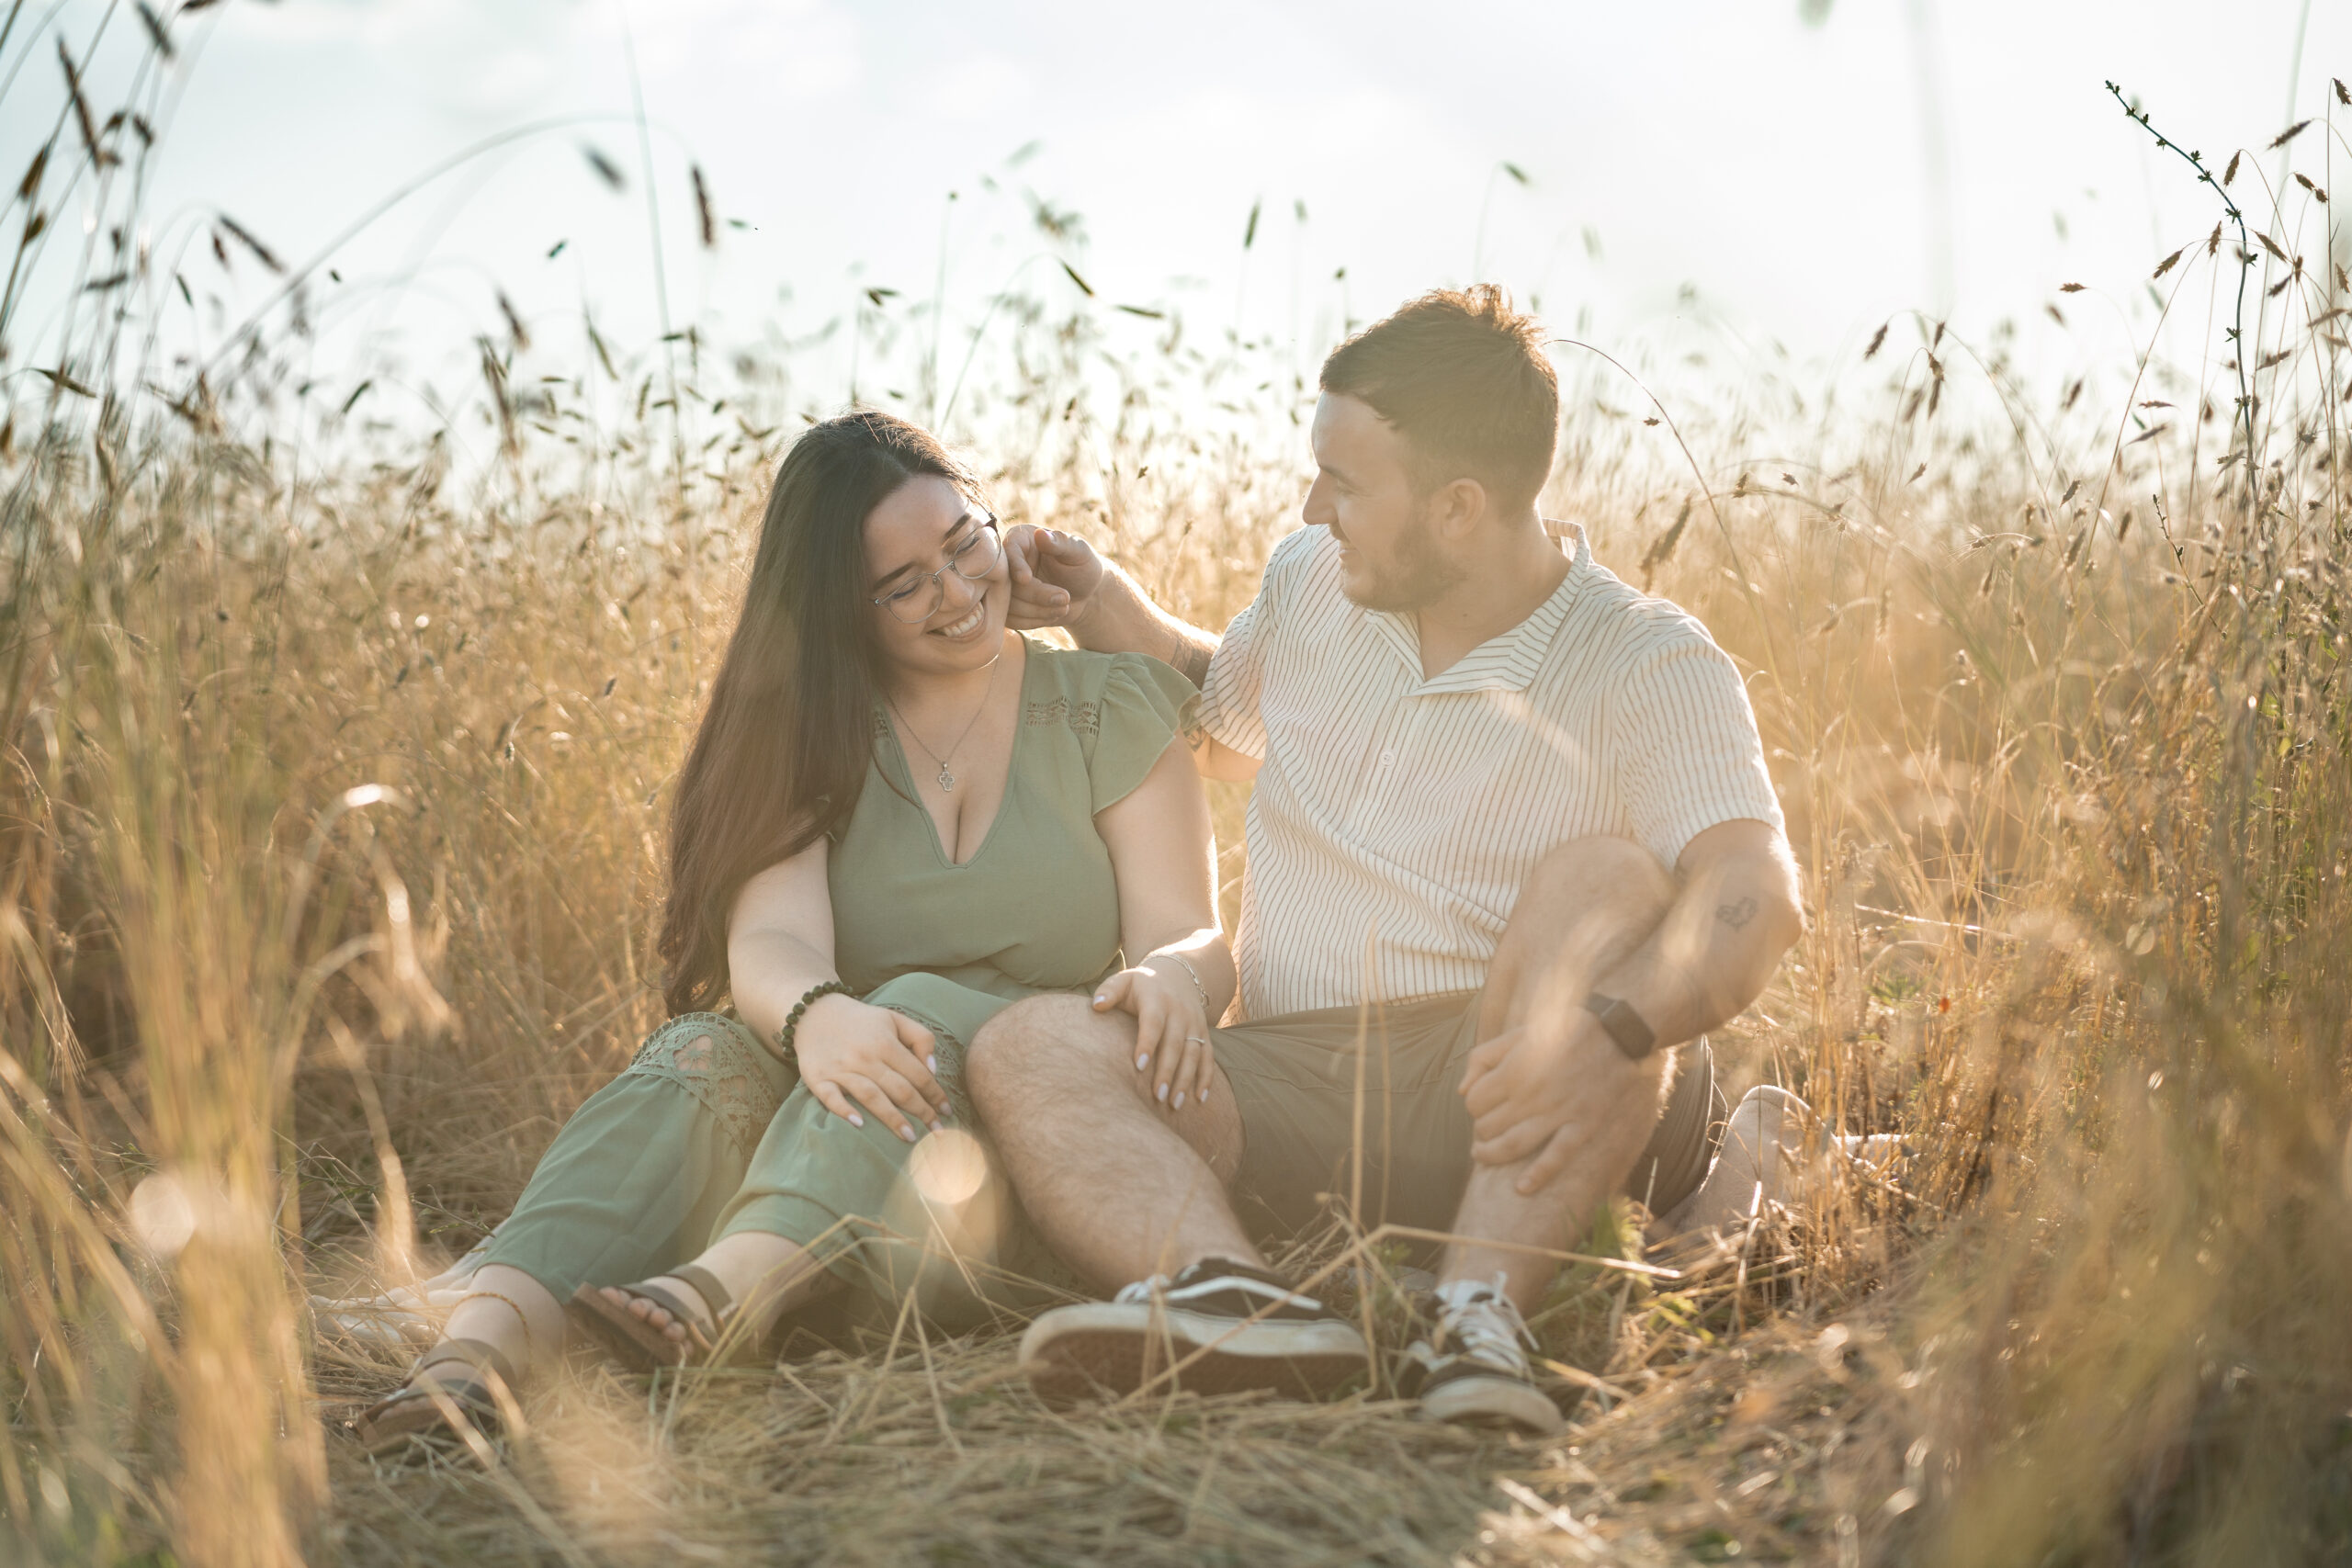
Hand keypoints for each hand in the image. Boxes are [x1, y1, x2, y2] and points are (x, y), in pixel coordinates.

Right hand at [791, 994, 950, 1140]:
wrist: (813, 1013)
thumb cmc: (861, 1021)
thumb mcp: (895, 1019)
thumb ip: (921, 1038)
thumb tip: (933, 1069)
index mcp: (886, 1043)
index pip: (918, 1074)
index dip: (935, 1095)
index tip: (947, 1112)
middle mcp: (865, 1057)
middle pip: (900, 1089)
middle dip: (922, 1112)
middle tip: (936, 1132)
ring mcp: (841, 1069)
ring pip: (871, 1096)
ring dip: (892, 1118)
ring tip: (909, 1137)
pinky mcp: (818, 1078)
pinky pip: (831, 1098)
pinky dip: (844, 1111)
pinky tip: (859, 1125)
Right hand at [1004, 523, 1107, 630]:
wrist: (1086, 593)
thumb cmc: (1082, 566)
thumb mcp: (1077, 551)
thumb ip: (1060, 543)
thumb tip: (1041, 534)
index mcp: (1021, 540)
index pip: (1009, 551)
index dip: (1016, 566)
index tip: (1027, 578)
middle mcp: (1008, 562)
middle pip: (1008, 582)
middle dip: (1037, 595)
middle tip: (1065, 598)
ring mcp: (1006, 587)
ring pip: (1009, 604)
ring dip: (1038, 611)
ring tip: (1064, 606)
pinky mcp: (1008, 607)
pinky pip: (1012, 620)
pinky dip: (1034, 621)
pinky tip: (1053, 615)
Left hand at [1092, 961, 1214, 1111]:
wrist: (1176, 974)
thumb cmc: (1140, 985)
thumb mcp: (1124, 981)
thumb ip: (1109, 991)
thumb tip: (1096, 1005)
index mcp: (1156, 999)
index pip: (1153, 1023)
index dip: (1147, 1043)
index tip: (1139, 1065)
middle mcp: (1179, 1011)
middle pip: (1175, 1044)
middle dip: (1167, 1071)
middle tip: (1158, 1096)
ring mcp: (1194, 1022)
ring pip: (1193, 1053)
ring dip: (1186, 1080)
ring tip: (1174, 1104)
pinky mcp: (1204, 1032)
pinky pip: (1208, 1056)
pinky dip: (1206, 1077)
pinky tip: (1200, 1099)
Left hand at [1459, 1013, 1663, 1193]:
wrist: (1615, 1034)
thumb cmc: (1561, 1031)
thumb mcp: (1518, 1034)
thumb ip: (1483, 1057)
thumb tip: (1461, 1091)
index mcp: (1515, 1069)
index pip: (1474, 1101)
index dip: (1473, 1104)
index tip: (1483, 1102)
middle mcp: (1532, 1094)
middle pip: (1488, 1125)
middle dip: (1480, 1129)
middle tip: (1485, 1126)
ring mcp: (1559, 1113)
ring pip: (1513, 1145)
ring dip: (1492, 1155)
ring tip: (1482, 1155)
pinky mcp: (1583, 1125)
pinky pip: (1558, 1156)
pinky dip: (1539, 1175)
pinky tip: (1522, 1188)